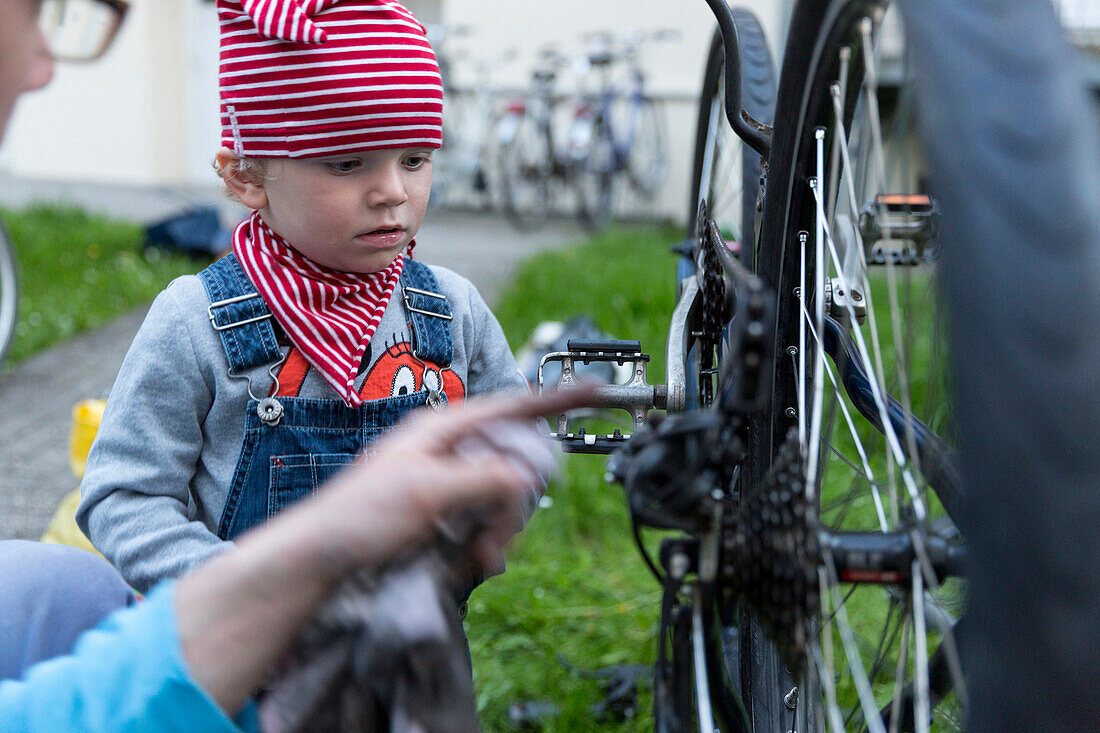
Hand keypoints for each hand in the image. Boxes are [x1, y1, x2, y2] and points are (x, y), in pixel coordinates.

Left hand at [288, 388, 592, 578]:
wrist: (322, 555)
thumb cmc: (361, 514)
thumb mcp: (427, 491)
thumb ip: (483, 477)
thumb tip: (523, 477)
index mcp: (444, 428)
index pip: (512, 406)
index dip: (555, 400)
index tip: (595, 391)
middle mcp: (449, 448)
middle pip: (514, 462)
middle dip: (512, 505)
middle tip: (494, 540)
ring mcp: (447, 479)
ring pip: (502, 497)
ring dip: (497, 531)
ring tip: (475, 558)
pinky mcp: (443, 510)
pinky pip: (484, 520)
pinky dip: (485, 542)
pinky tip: (472, 562)